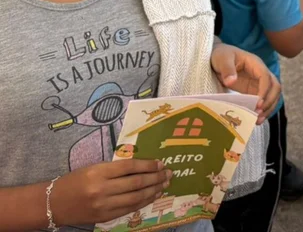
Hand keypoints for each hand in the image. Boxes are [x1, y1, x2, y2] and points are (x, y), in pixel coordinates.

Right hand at [49, 159, 170, 226]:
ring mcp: (104, 205)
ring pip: (136, 197)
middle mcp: (102, 189)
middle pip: (136, 183)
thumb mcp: (93, 168)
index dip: (148, 165)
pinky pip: (129, 209)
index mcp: (99, 172)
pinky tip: (153, 196)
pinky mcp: (104, 217)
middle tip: (169, 173)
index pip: (130, 167)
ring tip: (165, 184)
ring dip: (154, 191)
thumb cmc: (74, 181)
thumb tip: (142, 167)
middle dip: (156, 178)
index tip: (160, 163)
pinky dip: (143, 202)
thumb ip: (115, 168)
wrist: (53, 204)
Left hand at [210, 43, 281, 123]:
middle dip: (270, 101)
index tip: (257, 104)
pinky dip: (263, 110)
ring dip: (269, 108)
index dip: (264, 90)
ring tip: (258, 120)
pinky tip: (256, 120)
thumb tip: (231, 81)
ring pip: (272, 95)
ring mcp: (258, 82)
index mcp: (255, 63)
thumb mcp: (222, 59)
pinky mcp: (254, 90)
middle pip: (275, 86)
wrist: (217, 57)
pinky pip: (264, 100)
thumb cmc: (221, 55)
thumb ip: (227, 69)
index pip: (266, 77)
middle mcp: (260, 73)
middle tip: (258, 114)